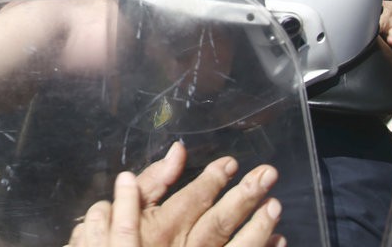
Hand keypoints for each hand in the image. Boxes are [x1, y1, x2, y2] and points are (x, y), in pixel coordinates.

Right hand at [69, 143, 284, 246]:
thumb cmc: (114, 242)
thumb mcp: (119, 209)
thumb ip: (152, 181)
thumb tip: (177, 152)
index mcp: (163, 226)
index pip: (195, 198)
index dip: (214, 179)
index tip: (231, 163)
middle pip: (220, 222)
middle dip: (245, 197)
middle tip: (267, 175)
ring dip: (258, 228)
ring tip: (275, 205)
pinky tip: (277, 239)